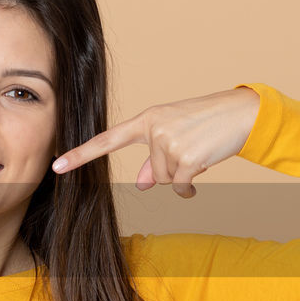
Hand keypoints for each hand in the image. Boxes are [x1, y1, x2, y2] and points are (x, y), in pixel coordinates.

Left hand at [50, 86, 259, 197]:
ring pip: (165, 180)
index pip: (107, 140)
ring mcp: (169, 143)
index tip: (57, 166)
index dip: (80, 155)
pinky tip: (203, 168)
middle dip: (172, 170)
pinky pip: (179, 187)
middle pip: (151, 173)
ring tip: (200, 151)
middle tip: (192, 148)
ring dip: (184, 174)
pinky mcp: (187, 158)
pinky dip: (190, 187)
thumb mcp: (175, 134)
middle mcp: (154, 129)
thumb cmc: (206, 124)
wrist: (242, 113)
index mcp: (147, 119)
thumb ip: (153, 159)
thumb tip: (141, 184)